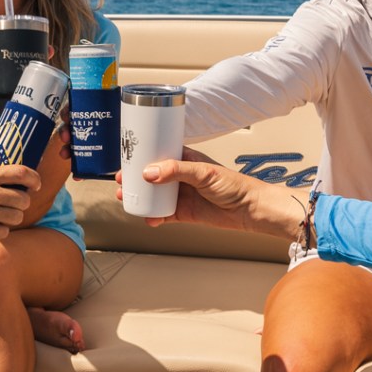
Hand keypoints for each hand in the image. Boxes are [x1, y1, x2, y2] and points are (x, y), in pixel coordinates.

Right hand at [0, 144, 36, 239]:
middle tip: (16, 199)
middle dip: (23, 199)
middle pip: (23, 198)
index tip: (36, 182)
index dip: (34, 178)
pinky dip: (2, 229)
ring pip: (16, 217)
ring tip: (5, 212)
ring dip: (13, 215)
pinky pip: (4, 232)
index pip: (20, 173)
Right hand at [117, 148, 305, 236]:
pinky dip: (153, 216)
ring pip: (153, 195)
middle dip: (134, 178)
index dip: (140, 156)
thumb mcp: (203, 173)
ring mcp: (181, 194)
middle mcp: (180, 176)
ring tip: (127, 199)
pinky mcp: (184, 213)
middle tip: (121, 182)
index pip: (157, 153)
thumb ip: (176, 171)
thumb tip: (149, 172)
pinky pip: (162, 214)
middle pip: (150, 175)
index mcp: (184, 159)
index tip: (126, 158)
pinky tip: (147, 218)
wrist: (251, 210)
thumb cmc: (235, 185)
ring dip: (139, 197)